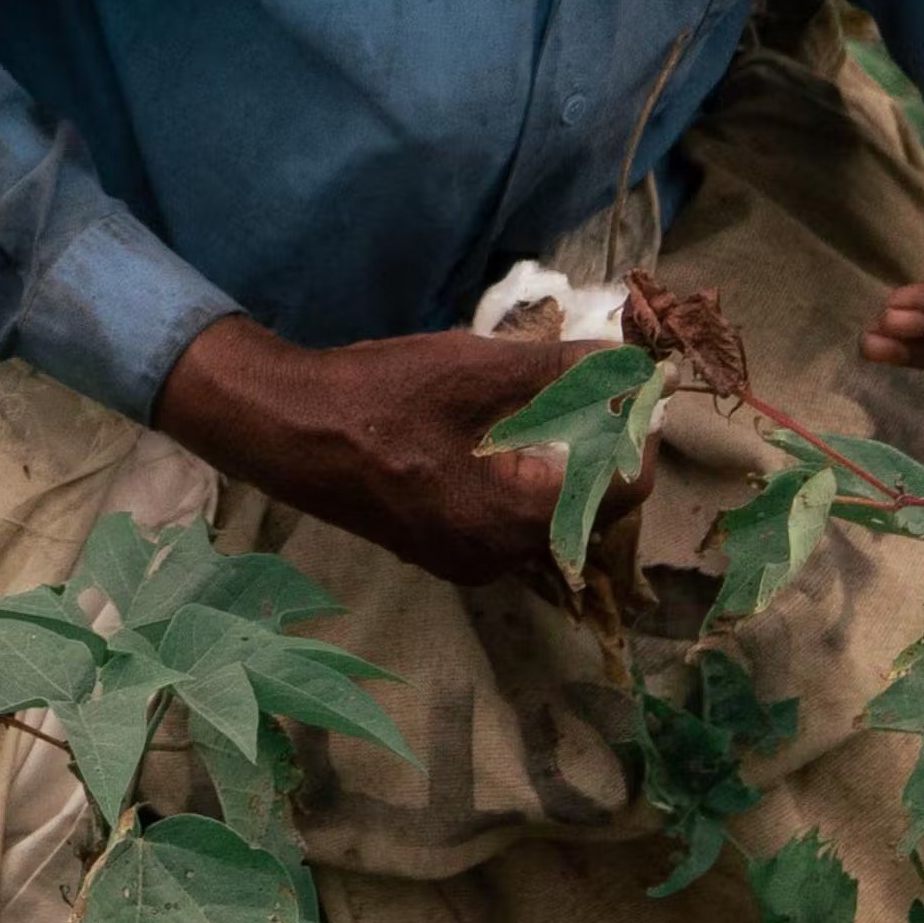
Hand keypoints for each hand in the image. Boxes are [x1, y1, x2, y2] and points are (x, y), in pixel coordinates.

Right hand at [154, 313, 627, 593]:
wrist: (284, 429)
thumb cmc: (376, 397)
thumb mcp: (472, 369)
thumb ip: (558, 369)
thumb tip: (627, 361)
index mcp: (513, 519)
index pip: (621, 490)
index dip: (639, 433)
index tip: (634, 385)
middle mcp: (499, 557)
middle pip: (590, 509)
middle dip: (604, 445)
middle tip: (598, 387)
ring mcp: (469, 561)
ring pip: (553, 517)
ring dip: (568, 462)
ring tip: (560, 404)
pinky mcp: (444, 550)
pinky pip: (513, 522)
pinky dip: (528, 478)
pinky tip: (510, 433)